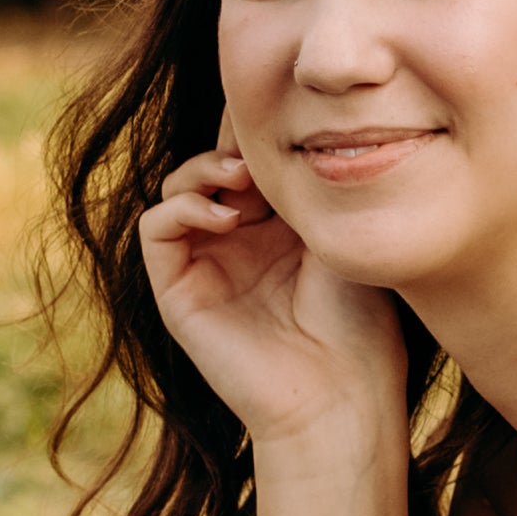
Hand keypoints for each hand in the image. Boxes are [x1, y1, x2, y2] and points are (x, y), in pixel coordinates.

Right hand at [139, 145, 407, 455]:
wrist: (342, 394)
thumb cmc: (360, 322)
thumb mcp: (339, 232)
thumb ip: (307, 182)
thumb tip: (290, 122)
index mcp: (279, 226)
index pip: (249, 157)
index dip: (257, 132)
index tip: (288, 121)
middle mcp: (238, 241)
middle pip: (211, 163)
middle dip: (232, 144)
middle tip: (262, 150)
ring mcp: (205, 265)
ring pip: (177, 188)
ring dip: (203, 170)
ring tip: (242, 178)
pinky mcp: (178, 292)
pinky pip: (156, 229)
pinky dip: (181, 209)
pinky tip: (224, 217)